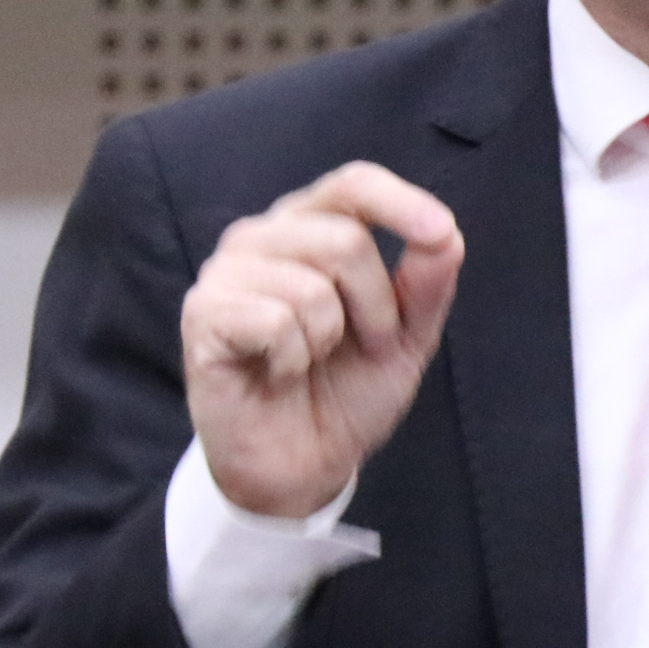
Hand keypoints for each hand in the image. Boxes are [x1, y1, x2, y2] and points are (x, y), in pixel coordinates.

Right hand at [182, 162, 465, 517]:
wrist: (302, 463)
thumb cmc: (347, 390)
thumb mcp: (407, 338)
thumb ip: (427, 285)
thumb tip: (445, 236)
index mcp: (312, 225)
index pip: (353, 184)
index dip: (400, 203)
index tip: (441, 234)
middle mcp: (264, 236)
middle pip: (346, 239)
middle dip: (377, 307)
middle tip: (366, 346)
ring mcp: (227, 271)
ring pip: (313, 286)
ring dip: (332, 339)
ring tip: (312, 360)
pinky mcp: (203, 314)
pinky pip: (276, 321)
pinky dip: (293, 360)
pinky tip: (277, 373)